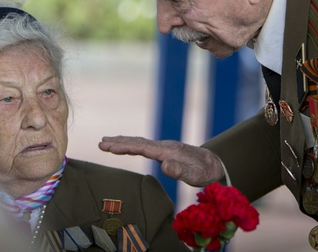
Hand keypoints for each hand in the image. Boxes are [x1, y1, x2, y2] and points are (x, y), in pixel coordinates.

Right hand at [99, 136, 224, 186]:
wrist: (217, 164)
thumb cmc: (206, 172)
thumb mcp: (196, 175)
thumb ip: (180, 171)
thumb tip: (164, 165)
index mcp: (169, 151)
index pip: (143, 148)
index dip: (125, 147)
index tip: (109, 147)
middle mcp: (165, 146)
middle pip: (138, 142)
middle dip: (119, 142)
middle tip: (100, 143)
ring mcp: (165, 147)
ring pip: (140, 142)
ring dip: (122, 142)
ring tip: (105, 142)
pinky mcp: (166, 151)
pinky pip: (144, 146)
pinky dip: (132, 145)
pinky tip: (125, 146)